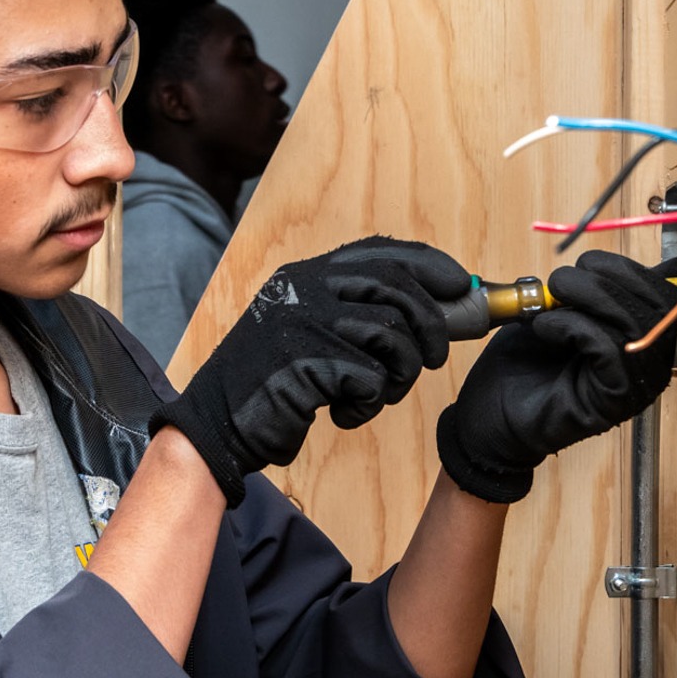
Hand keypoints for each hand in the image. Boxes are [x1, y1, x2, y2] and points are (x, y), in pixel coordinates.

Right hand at [152, 237, 471, 505]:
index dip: (429, 266)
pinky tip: (345, 412)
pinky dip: (368, 404)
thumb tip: (442, 308)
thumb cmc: (274, 385)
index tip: (460, 285)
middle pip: (397, 289)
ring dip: (398, 375)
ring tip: (376, 394)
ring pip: (392, 337)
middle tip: (434, 359)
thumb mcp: (311, 331)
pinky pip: (370, 379)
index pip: (382, 252)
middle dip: (430, 326)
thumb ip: (358, 314)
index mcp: (306, 275)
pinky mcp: (306, 362)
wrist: (216, 425)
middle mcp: (305, 289)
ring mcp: (305, 322)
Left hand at [436, 250, 676, 502]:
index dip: (628, 270)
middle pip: (653, 308)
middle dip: (604, 282)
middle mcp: (646, 362)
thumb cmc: (524, 364)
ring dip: (588, 300)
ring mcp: (634, 385)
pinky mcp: (613, 401)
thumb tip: (593, 264)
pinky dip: (576, 328)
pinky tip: (546, 328)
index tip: (588, 261)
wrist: (491, 416)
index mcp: (639, 336)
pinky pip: (611, 351)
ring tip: (549, 302)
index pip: (661, 295)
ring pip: (633, 327)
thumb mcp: (556, 312)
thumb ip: (582, 291)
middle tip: (560, 282)